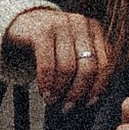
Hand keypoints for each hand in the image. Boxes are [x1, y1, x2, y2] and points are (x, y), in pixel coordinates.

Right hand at [0, 5, 118, 110]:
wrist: (23, 22)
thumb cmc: (52, 43)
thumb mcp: (74, 48)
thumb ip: (87, 64)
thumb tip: (92, 99)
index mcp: (95, 30)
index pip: (106, 63)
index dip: (98, 87)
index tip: (89, 103)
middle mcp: (81, 24)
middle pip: (88, 67)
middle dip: (78, 92)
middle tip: (68, 107)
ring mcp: (62, 25)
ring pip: (68, 67)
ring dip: (60, 89)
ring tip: (52, 100)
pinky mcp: (42, 31)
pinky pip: (47, 63)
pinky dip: (46, 82)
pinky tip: (44, 92)